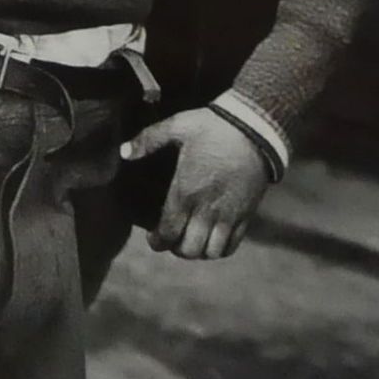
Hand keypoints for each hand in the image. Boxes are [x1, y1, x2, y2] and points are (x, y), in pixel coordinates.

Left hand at [119, 106, 270, 258]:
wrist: (255, 128)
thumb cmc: (213, 127)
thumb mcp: (177, 126)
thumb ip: (148, 140)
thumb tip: (123, 152)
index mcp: (186, 192)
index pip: (168, 232)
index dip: (157, 241)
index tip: (154, 237)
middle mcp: (207, 209)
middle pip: (189, 249)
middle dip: (176, 248)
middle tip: (172, 238)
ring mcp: (229, 215)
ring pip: (211, 252)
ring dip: (199, 251)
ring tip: (192, 240)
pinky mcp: (246, 215)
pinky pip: (232, 245)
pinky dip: (220, 249)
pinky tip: (213, 238)